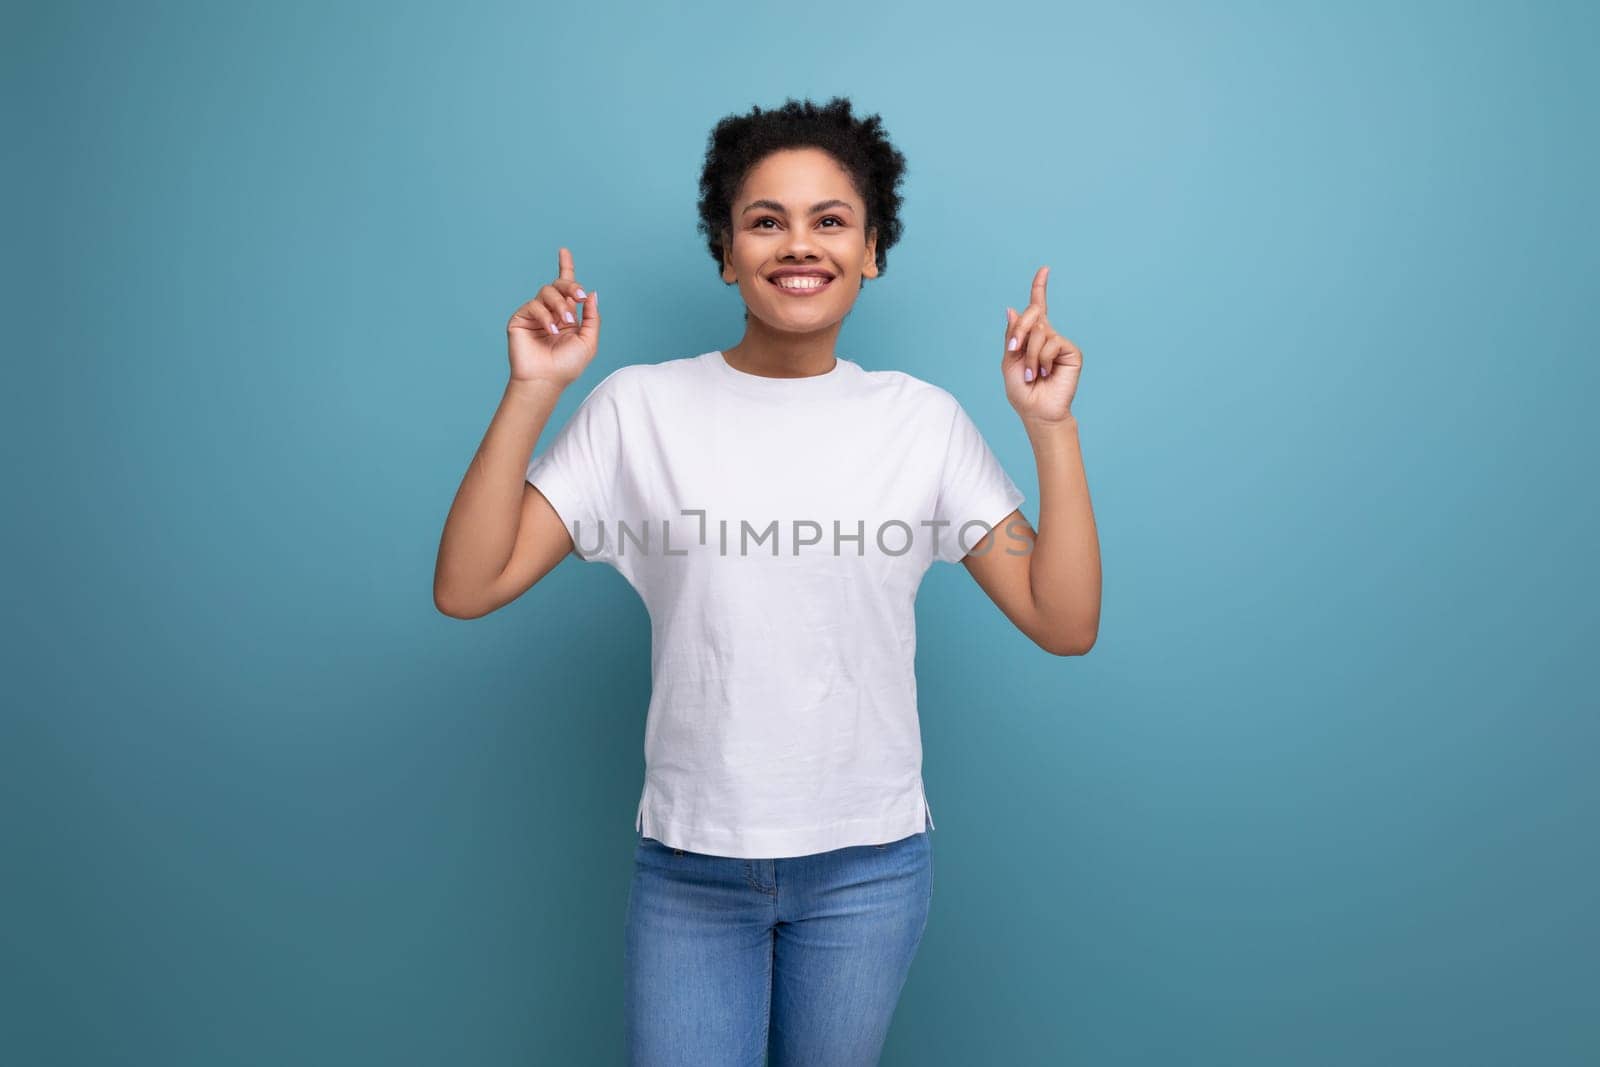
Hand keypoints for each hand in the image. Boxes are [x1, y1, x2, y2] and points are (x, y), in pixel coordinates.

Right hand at [506, 247, 599, 386]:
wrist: (546, 380)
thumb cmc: (567, 365)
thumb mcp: (588, 341)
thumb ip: (591, 317)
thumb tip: (591, 293)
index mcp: (566, 316)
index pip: (566, 288)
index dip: (565, 267)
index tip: (563, 250)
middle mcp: (550, 312)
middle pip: (558, 285)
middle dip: (570, 286)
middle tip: (578, 297)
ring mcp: (534, 314)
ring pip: (547, 292)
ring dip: (560, 305)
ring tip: (565, 323)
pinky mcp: (520, 319)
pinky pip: (534, 305)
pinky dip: (546, 316)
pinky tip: (551, 331)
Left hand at [1001, 266, 1082, 423]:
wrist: (1038, 411)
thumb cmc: (1022, 391)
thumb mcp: (1008, 361)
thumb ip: (1012, 335)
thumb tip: (1012, 308)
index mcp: (1031, 337)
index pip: (1037, 308)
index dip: (1040, 288)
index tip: (1044, 269)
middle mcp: (1048, 336)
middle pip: (1034, 313)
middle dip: (1020, 330)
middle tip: (1013, 350)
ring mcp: (1060, 343)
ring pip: (1040, 332)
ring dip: (1029, 355)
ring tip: (1032, 374)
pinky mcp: (1071, 351)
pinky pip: (1052, 343)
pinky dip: (1042, 359)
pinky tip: (1046, 373)